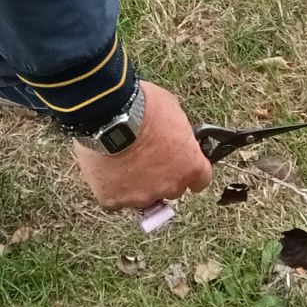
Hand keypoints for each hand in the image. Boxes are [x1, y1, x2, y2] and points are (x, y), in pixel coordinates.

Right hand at [71, 81, 212, 211]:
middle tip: (147, 156)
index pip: (200, 179)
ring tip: (122, 159)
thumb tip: (174, 133)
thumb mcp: (171, 109)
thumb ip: (177, 131)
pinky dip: (112, 188)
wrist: (109, 114)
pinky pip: (115, 199)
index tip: (181, 163)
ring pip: (142, 196)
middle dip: (162, 176)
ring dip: (136, 183)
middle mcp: (170, 187)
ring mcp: (142, 197)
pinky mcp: (114, 199)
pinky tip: (106, 169)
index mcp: (190, 166)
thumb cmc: (142, 106)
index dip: (188, 169)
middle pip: (171, 189)